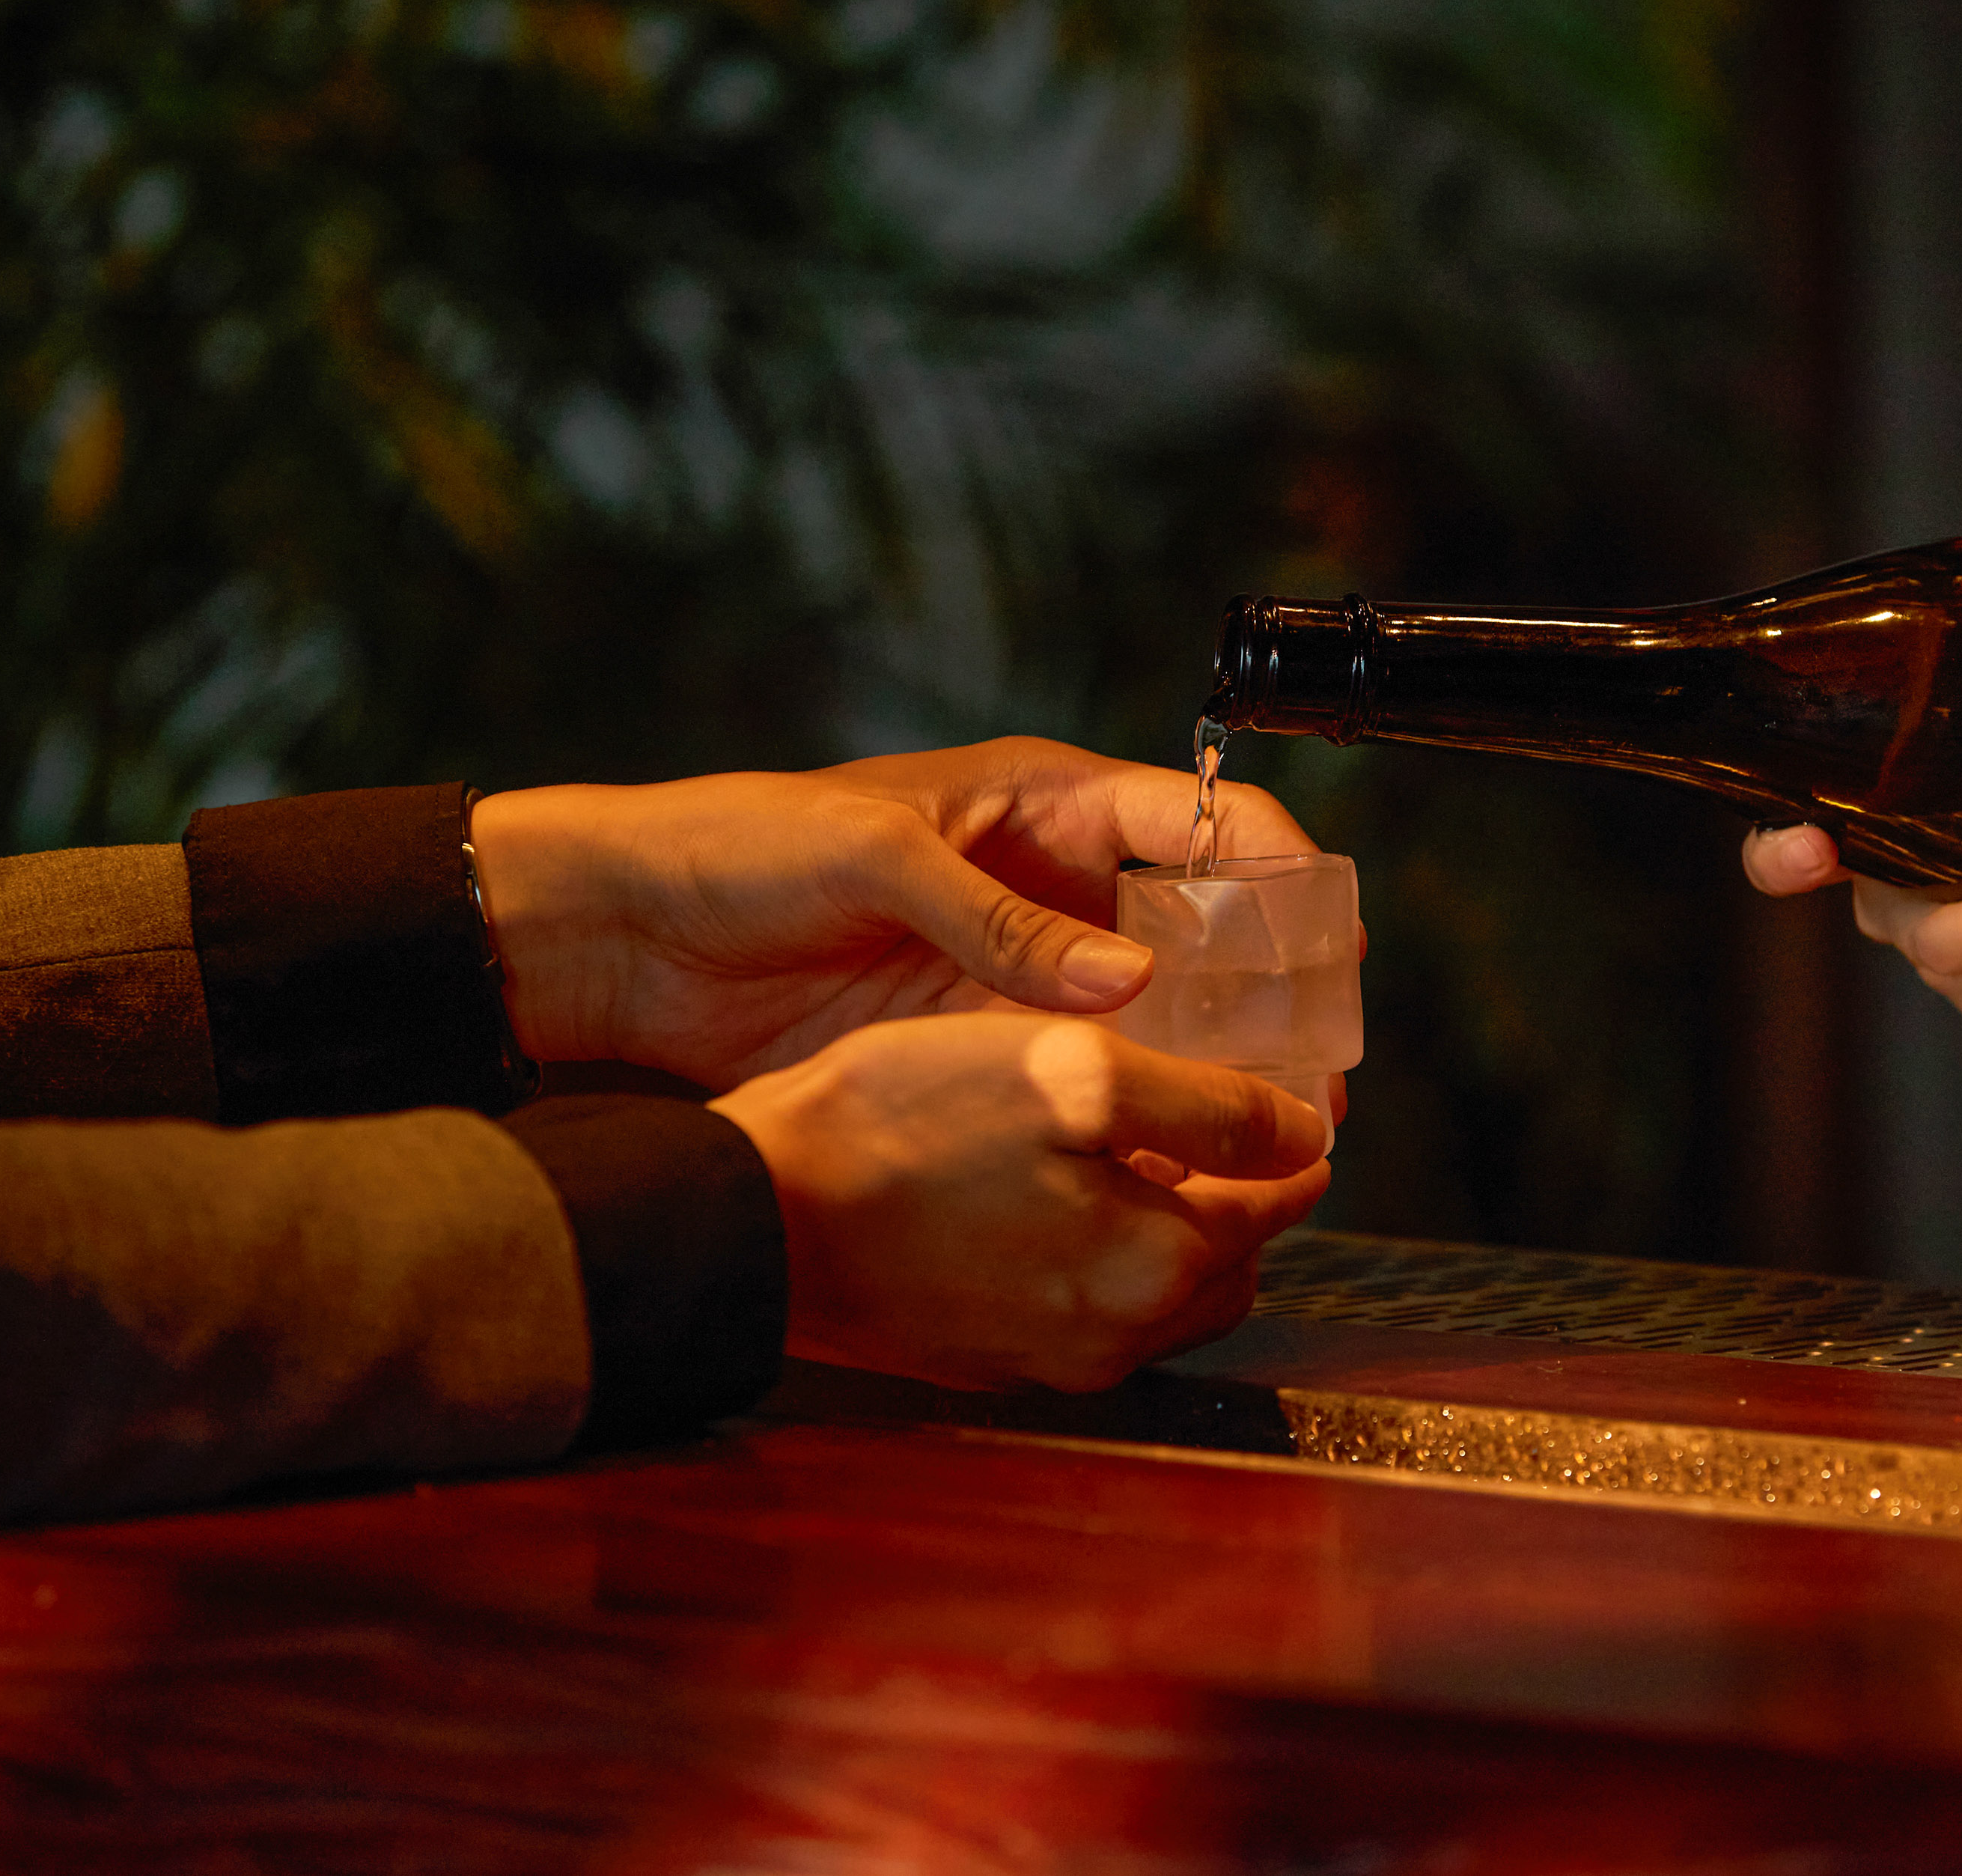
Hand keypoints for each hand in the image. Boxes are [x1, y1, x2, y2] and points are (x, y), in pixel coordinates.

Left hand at [470, 737, 1323, 1089]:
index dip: (1282, 876)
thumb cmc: (741, 851)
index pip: (1206, 821)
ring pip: (1160, 1019)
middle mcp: (1058, 882)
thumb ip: (998, 919)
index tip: (1329, 952)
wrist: (632, 935)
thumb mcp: (873, 858)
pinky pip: (1087, 1078)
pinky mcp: (985, 1041)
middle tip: (1316, 1082)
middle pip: (1208, 932)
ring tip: (1267, 1137)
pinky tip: (1172, 1162)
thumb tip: (1126, 985)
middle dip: (1274, 998)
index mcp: (1048, 800)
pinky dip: (1136, 1115)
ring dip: (1217, 1069)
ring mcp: (1025, 969)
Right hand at [709, 1013, 1332, 1389]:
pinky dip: (1094, 1255)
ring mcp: (1040, 1360)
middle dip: (1237, 1198)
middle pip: (1223, 1266)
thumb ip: (1205, 1108)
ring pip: (1150, 1293)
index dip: (1288, 1142)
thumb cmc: (902, 1127)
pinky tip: (1053, 1192)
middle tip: (1221, 1124)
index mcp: (1154, 1271)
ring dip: (1165, 1231)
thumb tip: (1305, 1138)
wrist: (750, 1216)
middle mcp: (1111, 1340)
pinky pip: (1076, 1307)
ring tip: (1137, 1151)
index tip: (1290, 1100)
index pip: (1277, 1206)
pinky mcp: (979, 1355)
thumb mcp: (1073, 1075)